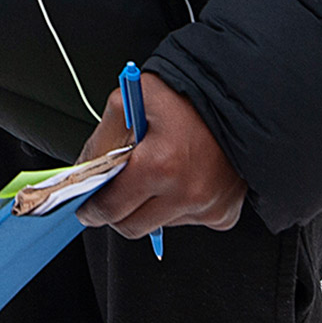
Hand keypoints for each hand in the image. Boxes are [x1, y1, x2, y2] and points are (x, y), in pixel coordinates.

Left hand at [74, 71, 245, 236]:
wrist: (237, 96)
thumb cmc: (183, 95)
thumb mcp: (128, 100)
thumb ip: (102, 139)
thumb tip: (84, 172)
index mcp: (158, 165)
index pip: (110, 208)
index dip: (92, 208)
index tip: (87, 208)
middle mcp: (185, 193)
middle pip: (131, 227)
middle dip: (118, 211)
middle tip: (116, 192)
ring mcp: (207, 207)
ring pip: (159, 224)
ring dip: (151, 206)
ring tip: (160, 170)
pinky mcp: (223, 214)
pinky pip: (187, 220)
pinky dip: (178, 205)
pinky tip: (184, 176)